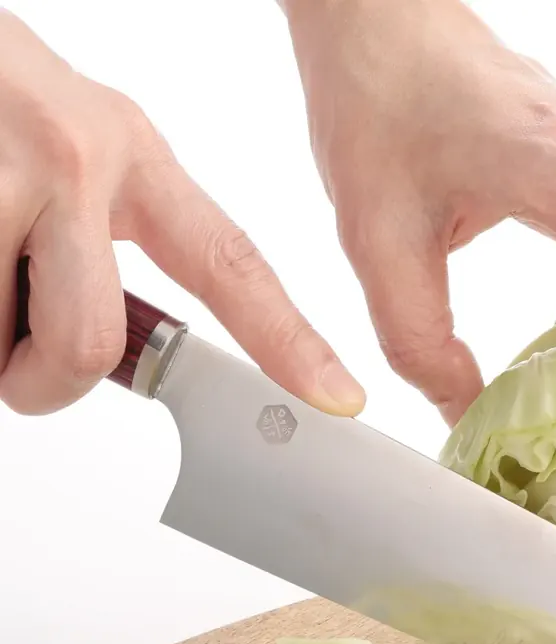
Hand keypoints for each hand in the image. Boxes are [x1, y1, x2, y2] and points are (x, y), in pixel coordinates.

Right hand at [0, 11, 363, 415]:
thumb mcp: (69, 152)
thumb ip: (102, 242)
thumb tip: (104, 349)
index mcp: (130, 156)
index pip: (232, 265)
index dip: (289, 341)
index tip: (338, 395)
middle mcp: (73, 160)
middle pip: (83, 347)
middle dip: (41, 382)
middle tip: (15, 355)